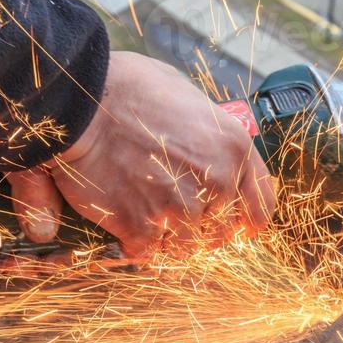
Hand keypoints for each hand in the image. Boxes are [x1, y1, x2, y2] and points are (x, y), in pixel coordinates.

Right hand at [5, 51, 276, 258]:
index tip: (228, 222)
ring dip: (167, 238)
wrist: (82, 102)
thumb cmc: (129, 88)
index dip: (243, 220)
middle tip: (172, 213)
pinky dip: (135, 244)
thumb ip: (206, 135)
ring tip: (146, 216)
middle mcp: (217, 182)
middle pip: (222, 233)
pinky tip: (123, 224)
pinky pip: (149, 253)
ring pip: (186, 248)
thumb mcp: (187, 97)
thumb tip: (205, 153)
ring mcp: (182, 208)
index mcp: (235, 148)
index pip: (261, 208)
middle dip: (200, 228)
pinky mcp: (143, 228)